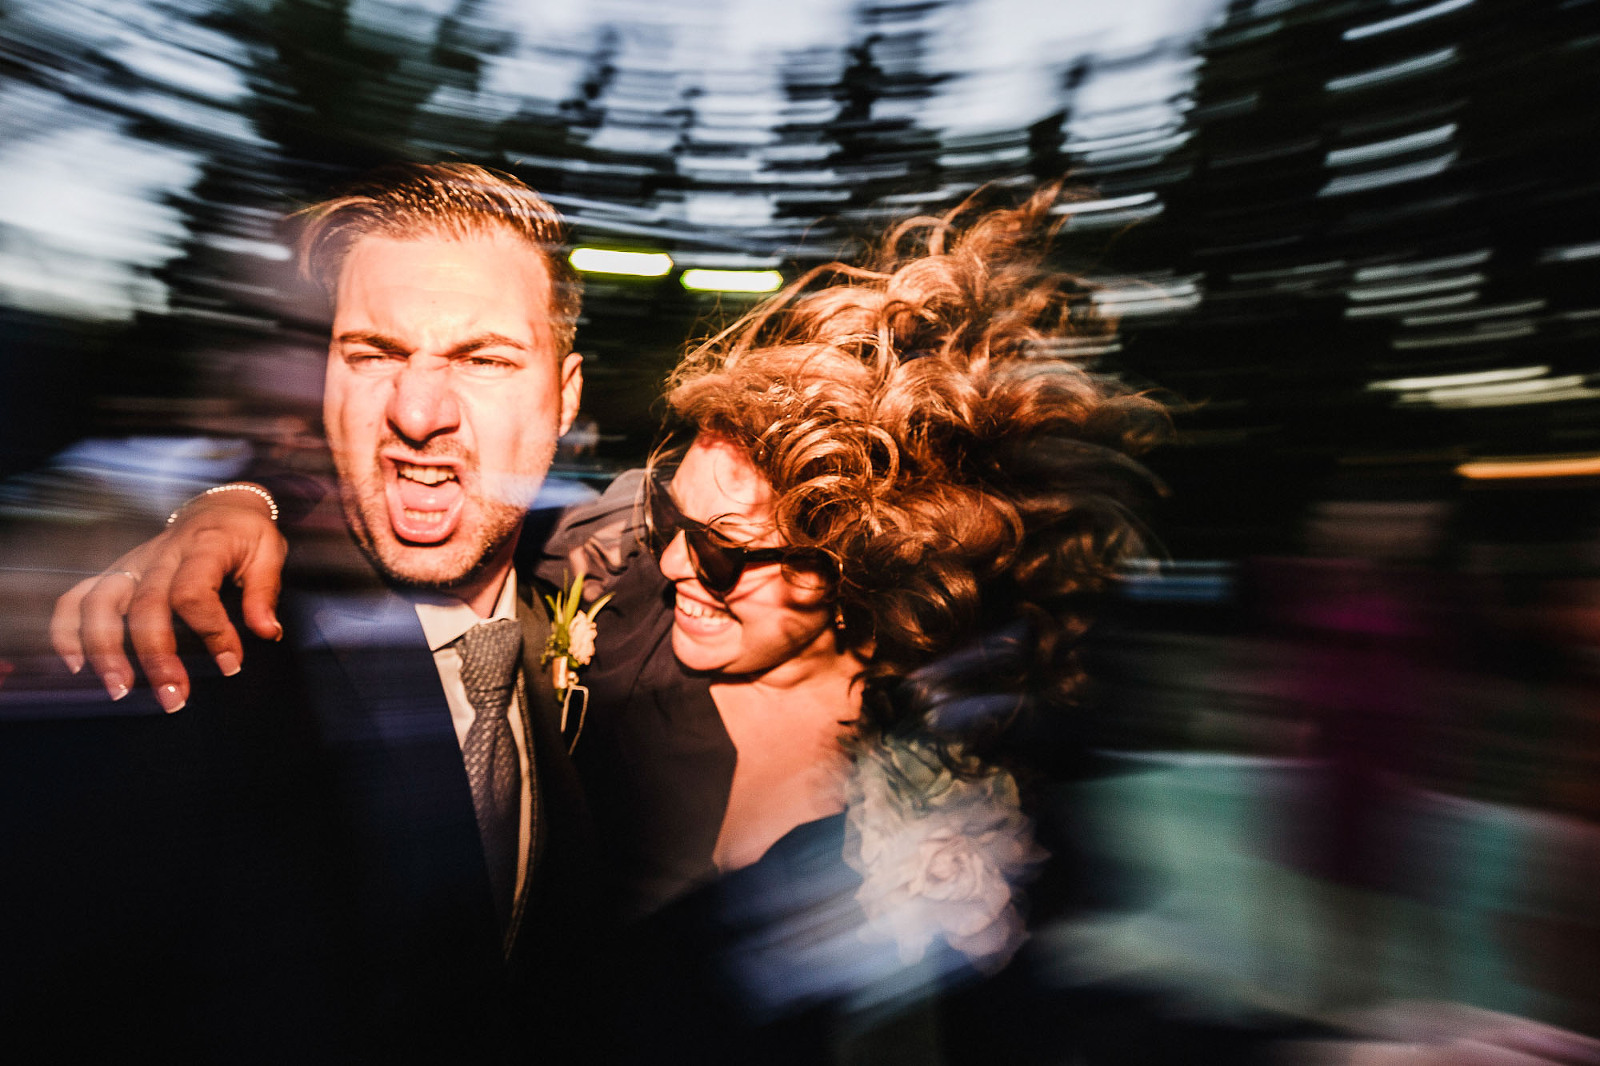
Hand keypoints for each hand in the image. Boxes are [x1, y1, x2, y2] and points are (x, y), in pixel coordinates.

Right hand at [49, 489, 286, 711]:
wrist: (218, 508)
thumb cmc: (245, 535)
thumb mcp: (269, 552)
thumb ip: (265, 592)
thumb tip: (266, 632)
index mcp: (203, 547)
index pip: (194, 592)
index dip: (212, 632)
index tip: (231, 665)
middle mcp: (160, 556)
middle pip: (146, 606)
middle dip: (156, 657)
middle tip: (173, 697)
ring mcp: (132, 564)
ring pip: (102, 602)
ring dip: (103, 649)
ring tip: (119, 689)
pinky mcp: (116, 572)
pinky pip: (77, 596)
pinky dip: (67, 629)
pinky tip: (76, 664)